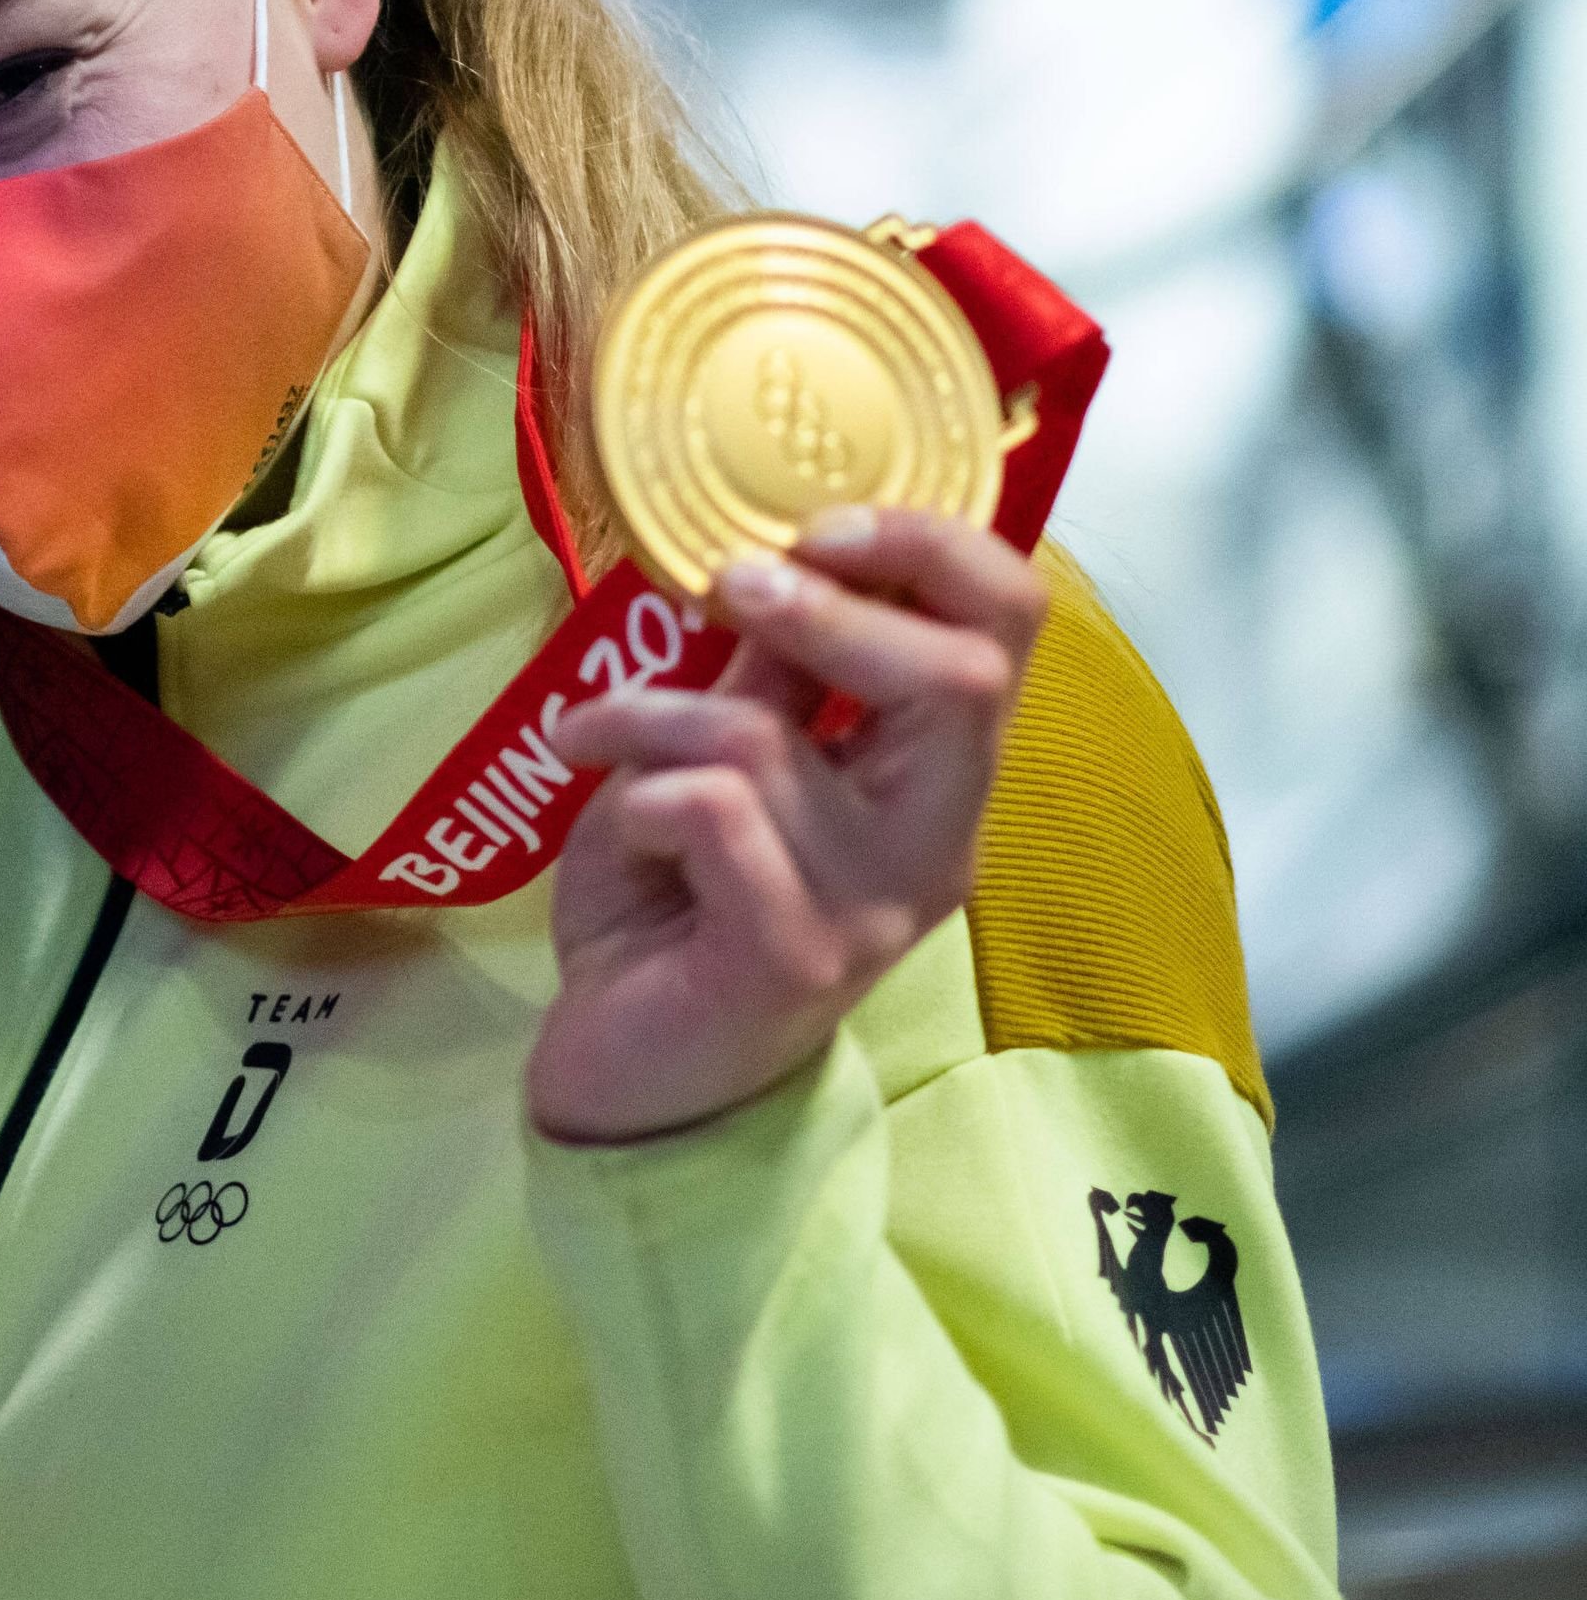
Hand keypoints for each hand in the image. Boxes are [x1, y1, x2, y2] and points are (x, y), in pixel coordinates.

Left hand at [526, 507, 1052, 1145]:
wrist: (633, 1074)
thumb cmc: (678, 906)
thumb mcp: (726, 762)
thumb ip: (766, 675)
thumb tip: (772, 551)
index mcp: (934, 778)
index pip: (1010, 632)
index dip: (935, 549)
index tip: (818, 525)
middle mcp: (935, 842)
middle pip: (963, 676)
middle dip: (831, 607)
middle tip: (730, 590)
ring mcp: (873, 905)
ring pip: (769, 737)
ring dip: (648, 716)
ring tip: (589, 741)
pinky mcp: (793, 953)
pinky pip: (708, 812)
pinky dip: (636, 797)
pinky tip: (620, 833)